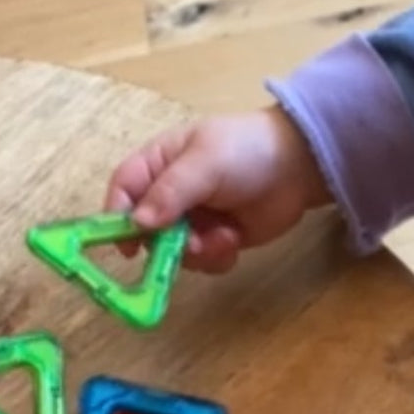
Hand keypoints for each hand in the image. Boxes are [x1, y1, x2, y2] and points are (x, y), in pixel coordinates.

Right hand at [105, 107, 329, 271]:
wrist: (297, 168)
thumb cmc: (246, 151)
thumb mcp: (206, 162)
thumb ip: (171, 191)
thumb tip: (139, 223)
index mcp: (158, 164)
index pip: (124, 190)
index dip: (117, 218)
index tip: (125, 244)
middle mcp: (170, 195)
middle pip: (147, 231)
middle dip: (167, 243)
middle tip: (190, 245)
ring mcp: (193, 220)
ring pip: (175, 252)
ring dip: (199, 252)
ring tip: (225, 236)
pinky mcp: (216, 240)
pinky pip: (203, 262)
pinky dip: (217, 257)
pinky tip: (234, 240)